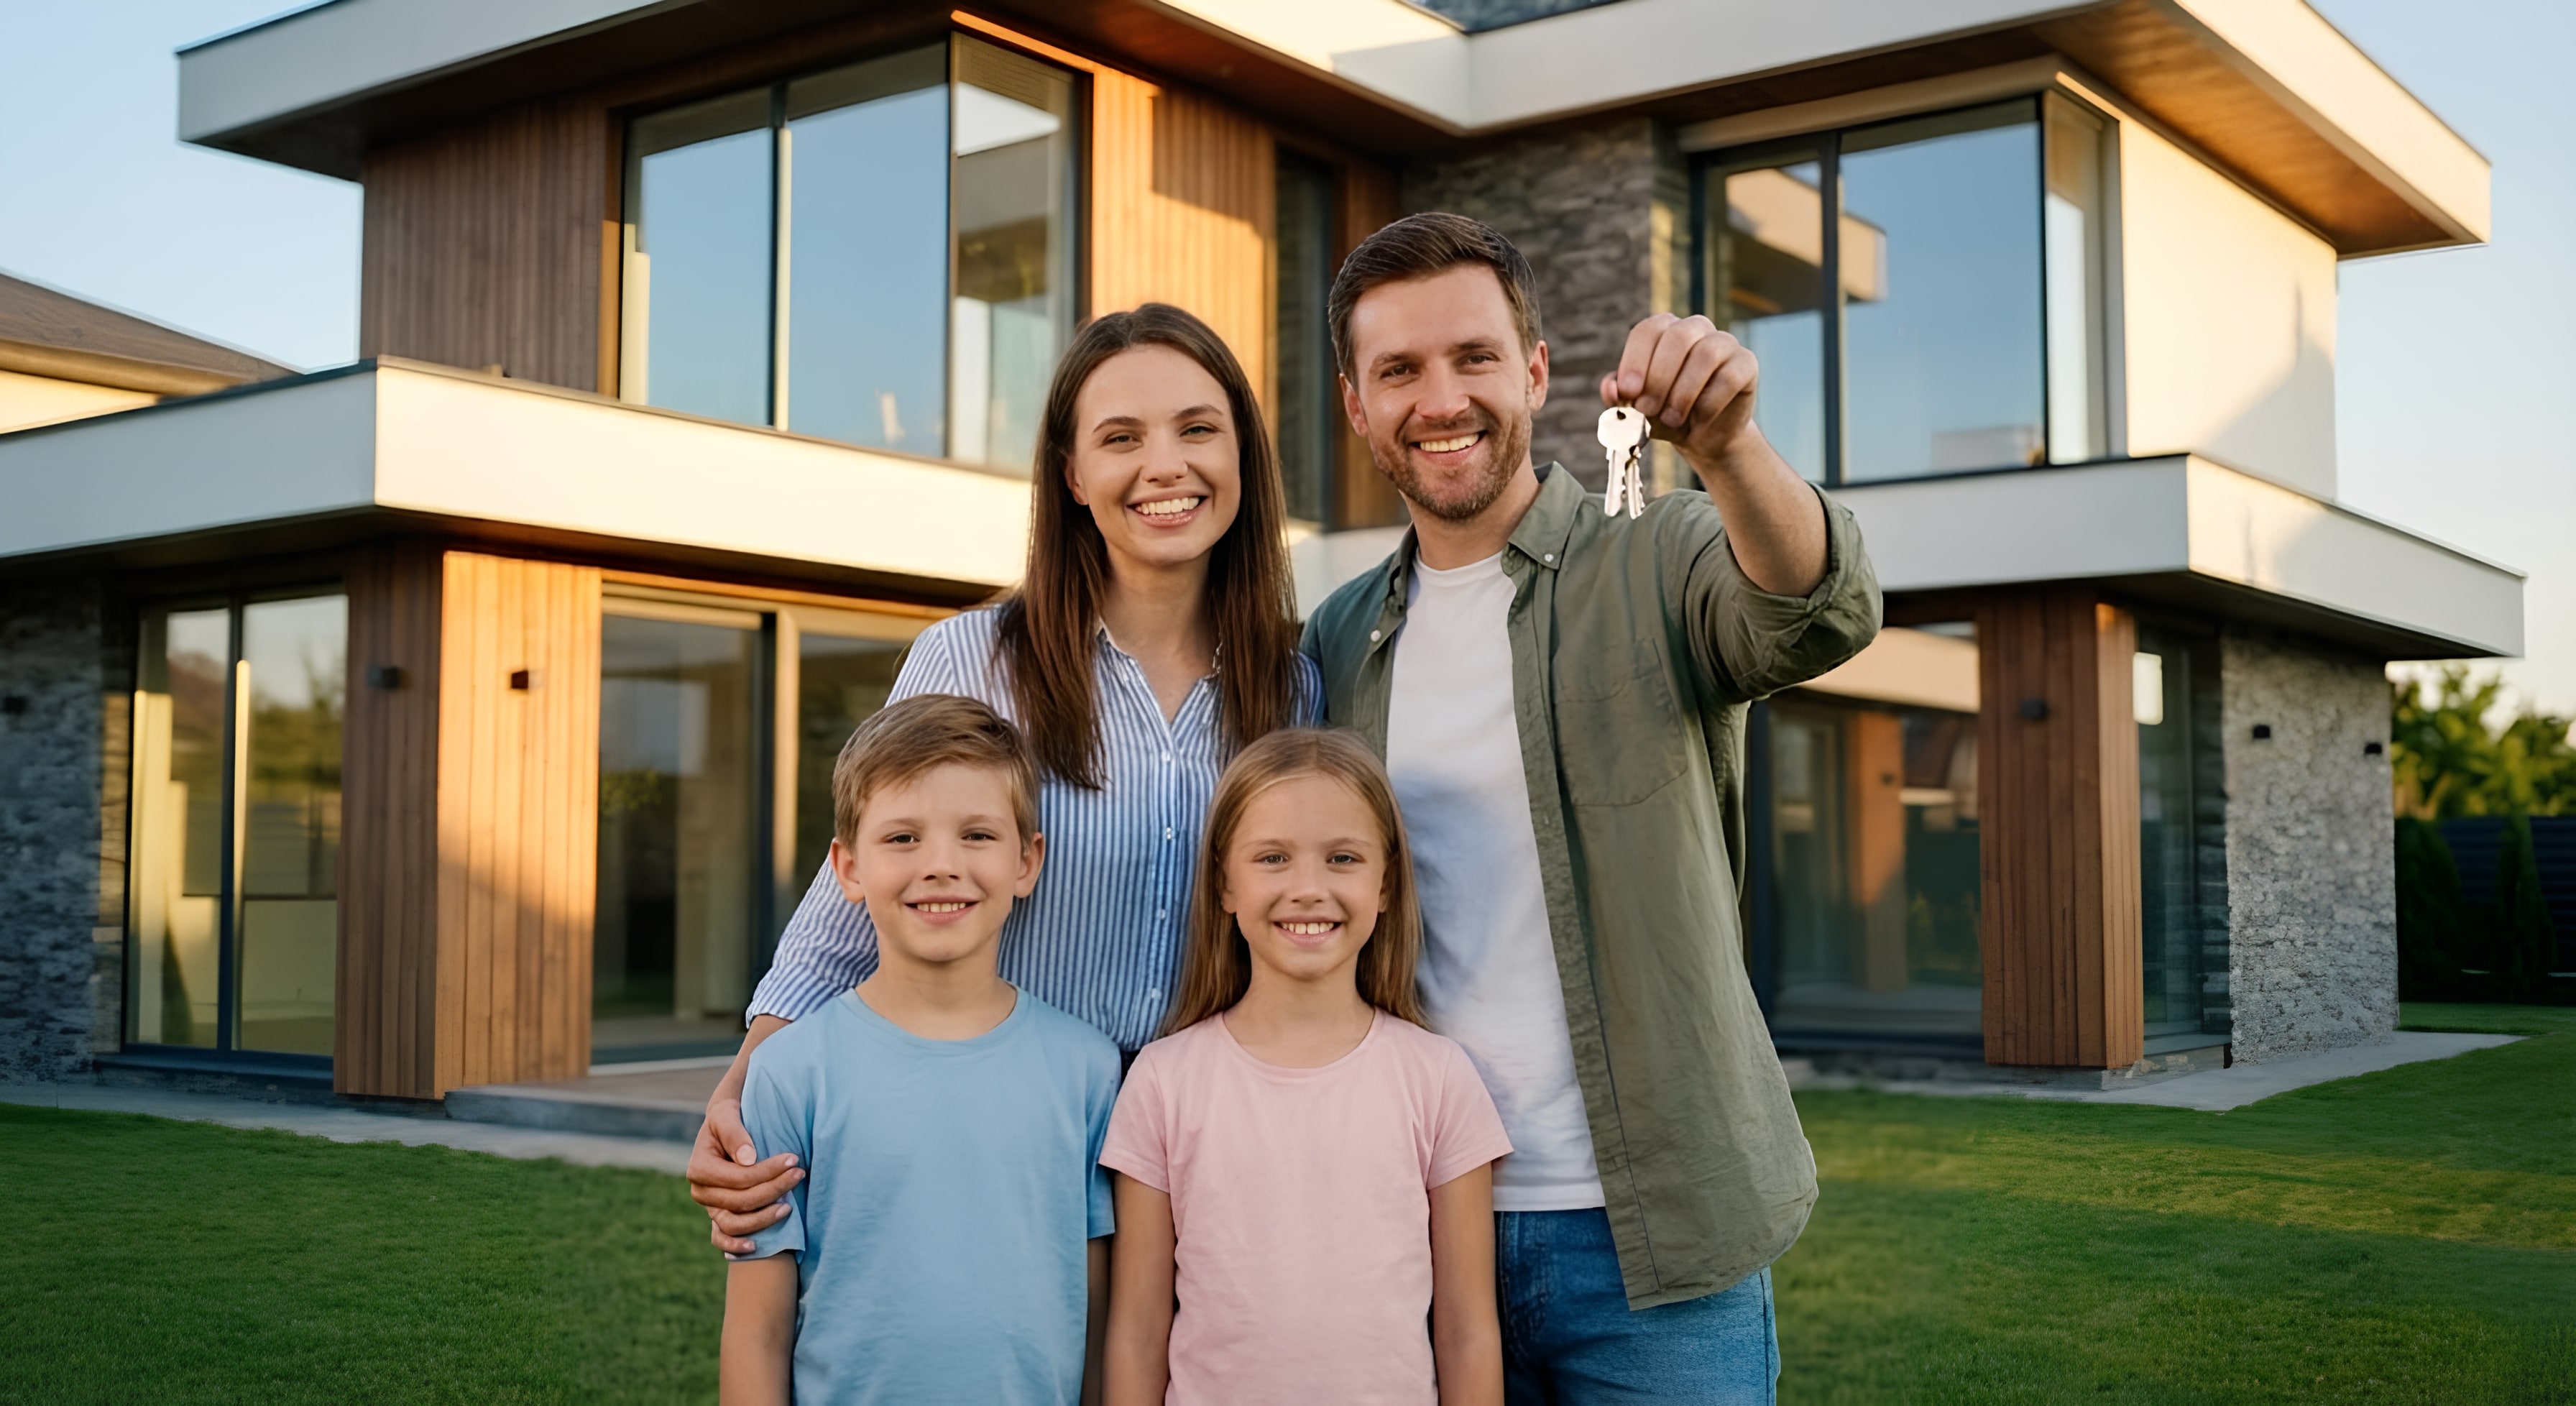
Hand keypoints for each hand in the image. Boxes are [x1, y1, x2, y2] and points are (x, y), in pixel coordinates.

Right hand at [688, 1096, 801, 1253]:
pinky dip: (734, 1246)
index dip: (767, 1172)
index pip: (739, 1178)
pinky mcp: (717, 1217)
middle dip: (773, 1189)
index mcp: (699, 1168)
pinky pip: (721, 1239)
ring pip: (734, 1224)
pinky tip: (755, 1247)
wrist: (724, 1129)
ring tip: (789, 1208)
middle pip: (741, 1201)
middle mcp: (701, 1192)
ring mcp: (709, 1208)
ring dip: (763, 1219)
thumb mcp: (727, 1115)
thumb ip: (736, 1134)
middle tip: (799, 1174)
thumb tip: (749, 1159)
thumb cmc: (728, 1118)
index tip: (794, 1160)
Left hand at [1598, 314, 1763, 478]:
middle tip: (1648, 410)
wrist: (1703, 436)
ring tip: (1672, 418)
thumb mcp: (1637, 410)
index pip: (1647, 330)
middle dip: (1659, 378)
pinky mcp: (1746, 363)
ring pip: (1706, 354)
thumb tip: (1610, 388)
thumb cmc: (1666, 415)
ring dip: (1683, 392)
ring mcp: (1724, 343)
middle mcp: (1695, 329)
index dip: (1635, 360)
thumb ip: (1620, 397)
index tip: (1628, 392)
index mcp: (1664, 331)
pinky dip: (1710, 402)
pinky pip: (1729, 376)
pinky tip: (1700, 418)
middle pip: (1678, 337)